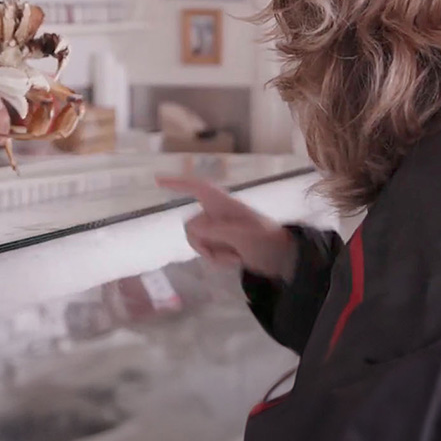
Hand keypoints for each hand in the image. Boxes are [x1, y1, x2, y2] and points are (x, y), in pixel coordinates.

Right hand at [157, 175, 296, 281]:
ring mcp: (219, 228)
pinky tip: (235, 260)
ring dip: (212, 253)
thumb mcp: (244, 235)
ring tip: (235, 257)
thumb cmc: (267, 240)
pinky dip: (217, 259)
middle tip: (228, 252)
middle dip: (204, 243)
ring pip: (196, 240)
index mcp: (223, 204)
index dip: (177, 183)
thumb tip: (191, 227)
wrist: (284, 258)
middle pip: (191, 225)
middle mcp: (218, 213)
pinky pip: (205, 250)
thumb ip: (217, 230)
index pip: (197, 188)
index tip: (157, 180)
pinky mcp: (222, 242)